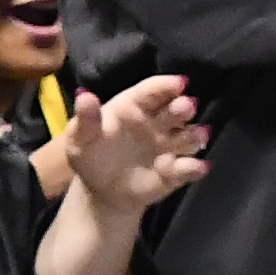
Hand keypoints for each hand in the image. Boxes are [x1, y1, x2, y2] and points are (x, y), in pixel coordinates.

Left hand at [62, 73, 208, 217]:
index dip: (166, 85)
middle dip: (184, 107)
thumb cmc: (91, 156)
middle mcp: (158, 122)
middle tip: (186, 108)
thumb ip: (85, 119)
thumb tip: (85, 96)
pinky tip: (189, 168)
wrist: (99, 191)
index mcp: (134, 107)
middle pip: (177, 109)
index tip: (179, 84)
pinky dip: (192, 167)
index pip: (153, 91)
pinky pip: (189, 167)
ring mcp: (170, 146)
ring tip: (196, 137)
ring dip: (194, 136)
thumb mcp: (79, 138)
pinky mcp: (176, 171)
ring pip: (190, 136)